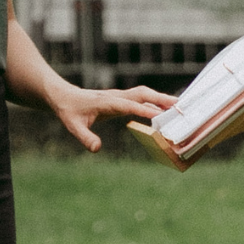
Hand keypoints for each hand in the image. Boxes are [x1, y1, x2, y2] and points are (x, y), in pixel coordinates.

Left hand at [51, 83, 175, 152]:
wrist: (65, 97)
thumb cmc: (70, 111)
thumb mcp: (73, 126)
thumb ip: (85, 137)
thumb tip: (96, 149)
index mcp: (106, 102)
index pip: (128, 105)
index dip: (143, 110)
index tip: (158, 115)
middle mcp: (116, 96)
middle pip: (142, 94)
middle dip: (160, 99)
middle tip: (178, 106)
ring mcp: (119, 96)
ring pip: (143, 94)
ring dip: (160, 98)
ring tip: (178, 106)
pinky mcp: (121, 99)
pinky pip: (140, 99)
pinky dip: (153, 102)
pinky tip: (163, 110)